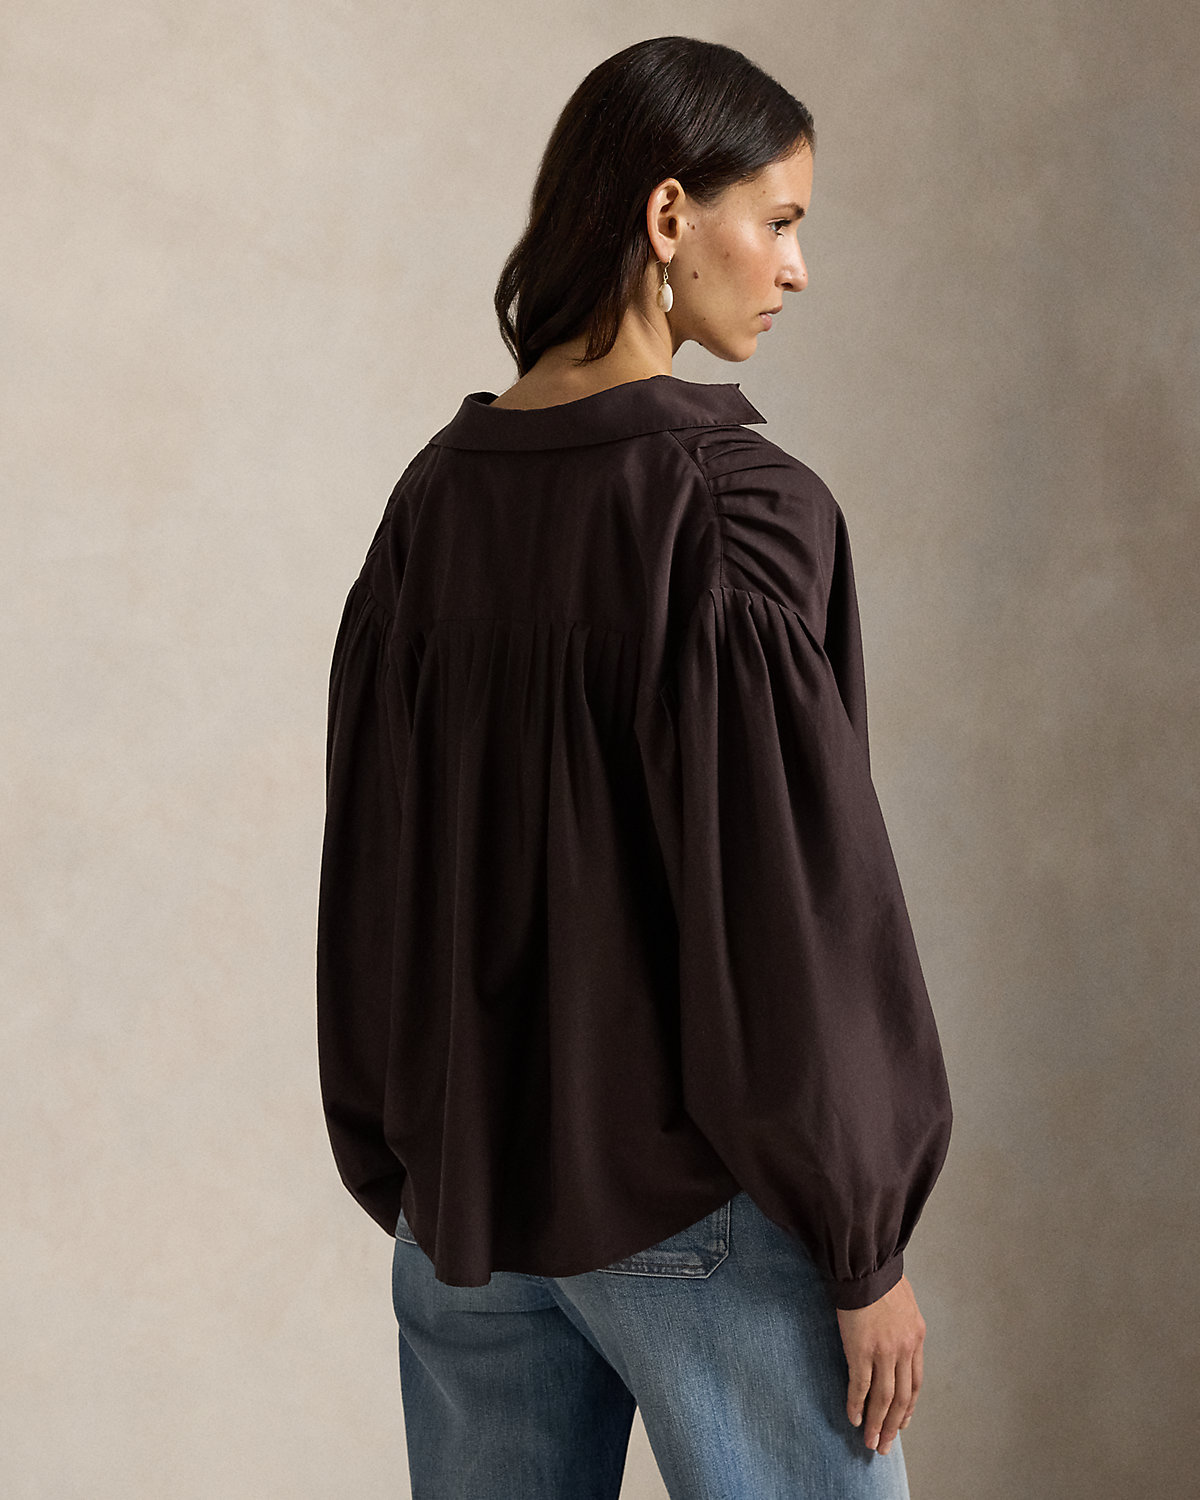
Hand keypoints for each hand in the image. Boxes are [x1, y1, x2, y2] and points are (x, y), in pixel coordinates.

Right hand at [836, 1273, 925, 1454]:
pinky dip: (857, 1405)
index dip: (908, 1407)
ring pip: (883, 1399)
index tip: (902, 1422)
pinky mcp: (861, 1350)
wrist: (864, 1263)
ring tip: (871, 1442)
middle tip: (885, 1444)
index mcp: (916, 1337)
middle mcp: (904, 1349)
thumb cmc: (879, 1275)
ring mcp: (884, 1352)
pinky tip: (853, 1418)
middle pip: (901, 1398)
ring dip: (877, 1423)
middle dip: (893, 1424)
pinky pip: (860, 1386)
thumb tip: (896, 1331)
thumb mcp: (903, 1299)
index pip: (915, 1383)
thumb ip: (903, 1322)